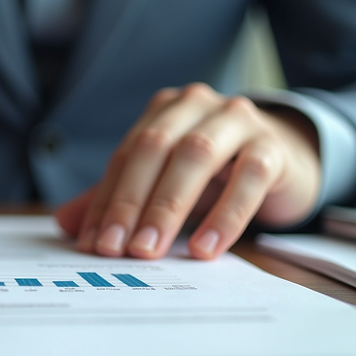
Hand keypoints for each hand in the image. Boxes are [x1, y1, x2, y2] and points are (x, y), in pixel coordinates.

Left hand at [54, 83, 320, 259]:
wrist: (289, 158)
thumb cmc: (218, 173)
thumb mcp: (166, 183)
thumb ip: (119, 198)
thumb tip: (66, 224)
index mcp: (165, 111)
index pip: (126, 155)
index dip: (106, 199)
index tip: (92, 243)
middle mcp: (198, 106)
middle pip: (154, 148)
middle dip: (130, 200)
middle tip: (116, 248)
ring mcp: (238, 121)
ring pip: (195, 156)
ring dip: (168, 206)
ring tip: (149, 250)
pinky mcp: (273, 147)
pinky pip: (248, 178)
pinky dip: (224, 215)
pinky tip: (206, 248)